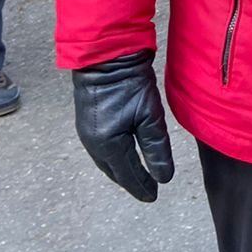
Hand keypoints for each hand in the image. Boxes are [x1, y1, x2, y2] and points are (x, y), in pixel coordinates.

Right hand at [71, 50, 175, 201]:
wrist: (105, 55)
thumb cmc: (129, 83)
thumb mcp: (149, 116)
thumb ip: (156, 149)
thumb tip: (164, 177)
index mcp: (108, 145)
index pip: (128, 174)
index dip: (142, 186)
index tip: (154, 196)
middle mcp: (93, 143)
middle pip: (114, 170)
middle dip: (130, 181)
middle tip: (146, 190)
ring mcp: (87, 132)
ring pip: (106, 161)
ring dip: (120, 170)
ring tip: (135, 176)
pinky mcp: (87, 121)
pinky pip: (100, 149)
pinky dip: (113, 157)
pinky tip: (120, 155)